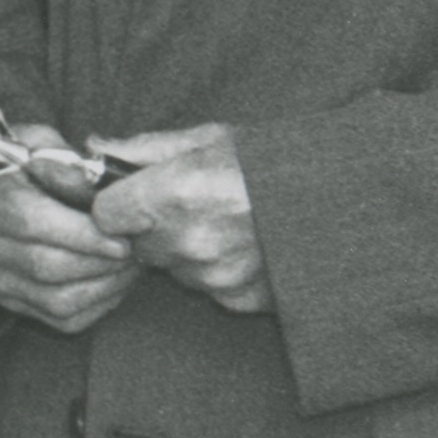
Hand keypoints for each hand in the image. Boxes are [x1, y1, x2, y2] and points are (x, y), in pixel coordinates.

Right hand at [0, 160, 143, 336]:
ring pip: (56, 299)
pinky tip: (112, 287)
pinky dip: (94, 308)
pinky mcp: (6, 299)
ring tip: (129, 270)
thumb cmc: (11, 166)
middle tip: (137, 253)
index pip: (36, 224)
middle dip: (103, 263)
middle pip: (49, 266)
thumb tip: (111, 189)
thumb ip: (69, 164)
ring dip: (104, 288)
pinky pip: (58, 319)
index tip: (127, 235)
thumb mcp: (35, 146)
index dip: (87, 234)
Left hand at [90, 125, 267, 313]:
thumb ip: (144, 148)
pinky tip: (245, 246)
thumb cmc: (275, 160)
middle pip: (137, 245)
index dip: (117, 204)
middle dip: (152, 227)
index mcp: (172, 195)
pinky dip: (216, 271)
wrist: (345, 197)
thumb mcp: (209, 138)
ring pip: (172, 268)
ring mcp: (213, 276)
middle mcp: (187, 241)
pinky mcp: (237, 299)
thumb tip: (93, 148)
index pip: (104, 215)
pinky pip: (206, 287)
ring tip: (226, 222)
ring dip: (184, 251)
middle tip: (191, 205)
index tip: (135, 195)